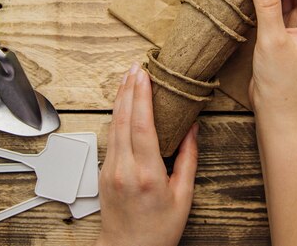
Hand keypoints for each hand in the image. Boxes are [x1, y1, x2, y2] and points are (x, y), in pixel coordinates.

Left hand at [96, 63, 198, 245]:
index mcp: (147, 174)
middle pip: (123, 119)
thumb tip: (192, 127)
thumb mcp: (183, 196)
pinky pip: (111, 136)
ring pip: (113, 125)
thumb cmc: (158, 230)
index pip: (142, 125)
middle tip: (136, 67)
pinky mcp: (103, 171)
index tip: (144, 75)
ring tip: (128, 78)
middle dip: (129, 89)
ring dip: (121, 99)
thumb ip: (188, 158)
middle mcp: (123, 169)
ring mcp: (109, 170)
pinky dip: (117, 116)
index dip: (142, 96)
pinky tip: (123, 105)